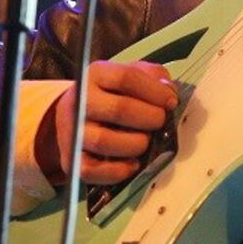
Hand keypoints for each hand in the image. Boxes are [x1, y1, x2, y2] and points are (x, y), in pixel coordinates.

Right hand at [48, 60, 177, 184]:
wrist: (74, 114)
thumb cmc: (110, 93)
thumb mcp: (131, 73)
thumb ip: (153, 76)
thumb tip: (168, 92)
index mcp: (96, 75)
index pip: (126, 77)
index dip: (154, 91)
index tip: (170, 102)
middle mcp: (80, 101)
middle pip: (118, 109)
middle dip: (149, 118)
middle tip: (160, 121)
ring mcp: (73, 131)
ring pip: (104, 141)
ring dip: (135, 144)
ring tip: (145, 141)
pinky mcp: (71, 159)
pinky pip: (93, 170)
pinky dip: (118, 170)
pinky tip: (133, 163)